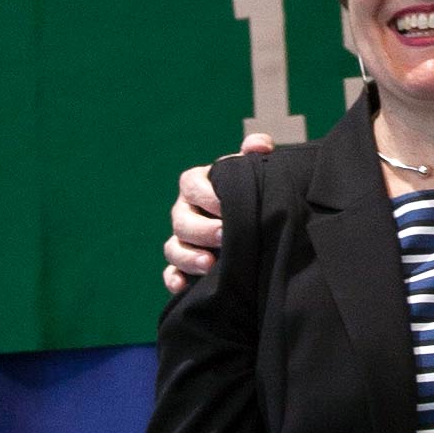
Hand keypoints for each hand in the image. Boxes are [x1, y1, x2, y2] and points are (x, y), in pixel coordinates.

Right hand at [159, 134, 277, 292]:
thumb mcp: (251, 172)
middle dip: (202, 230)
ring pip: (173, 248)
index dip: (205, 194)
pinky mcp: (183, 267)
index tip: (225, 204)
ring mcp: (182, 241)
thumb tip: (261, 145)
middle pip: (181, 220)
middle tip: (225, 236)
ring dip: (188, 257)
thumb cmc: (248, 193)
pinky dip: (175, 281)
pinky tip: (185, 288)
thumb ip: (254, 155)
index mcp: (197, 186)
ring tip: (210, 265)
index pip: (190, 184)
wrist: (255, 224)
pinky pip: (171, 275)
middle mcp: (185, 213)